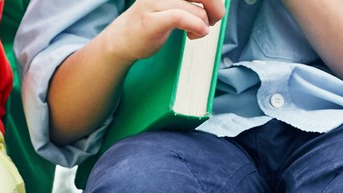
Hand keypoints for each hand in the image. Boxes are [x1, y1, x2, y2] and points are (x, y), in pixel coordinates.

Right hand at [98, 0, 225, 61]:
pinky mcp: (150, 20)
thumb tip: (219, 5)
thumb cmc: (153, 21)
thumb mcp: (176, 3)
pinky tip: (195, 34)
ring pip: (195, 9)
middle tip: (213, 20)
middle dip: (216, 8)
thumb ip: (194, 1)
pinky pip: (179, 17)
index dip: (214, 1)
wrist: (123, 39)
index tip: (214, 10)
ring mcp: (154, 2)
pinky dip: (195, 26)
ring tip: (196, 32)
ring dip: (203, 24)